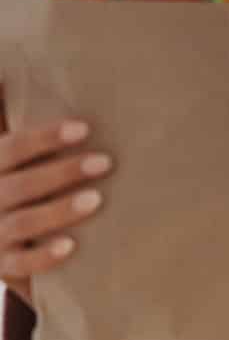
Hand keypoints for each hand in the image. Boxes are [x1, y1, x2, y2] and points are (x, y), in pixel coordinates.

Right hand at [0, 83, 113, 302]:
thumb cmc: (12, 182)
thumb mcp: (8, 157)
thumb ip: (20, 129)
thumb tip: (12, 73)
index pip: (9, 150)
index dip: (43, 138)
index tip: (84, 128)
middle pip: (19, 185)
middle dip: (62, 173)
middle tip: (106, 162)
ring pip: (22, 223)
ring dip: (59, 211)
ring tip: (96, 199)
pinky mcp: (1, 265)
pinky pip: (19, 265)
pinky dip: (43, 257)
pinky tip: (70, 246)